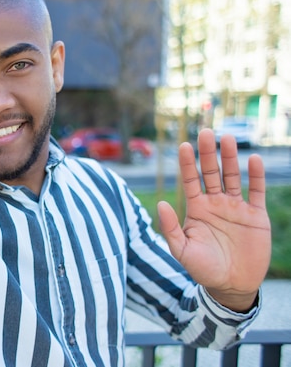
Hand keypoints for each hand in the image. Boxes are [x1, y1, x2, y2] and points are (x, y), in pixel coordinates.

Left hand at [157, 128, 270, 311]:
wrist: (231, 286)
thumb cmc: (203, 269)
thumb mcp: (181, 250)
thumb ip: (171, 227)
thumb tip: (161, 203)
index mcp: (196, 209)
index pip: (190, 180)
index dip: (187, 164)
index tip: (184, 145)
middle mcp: (215, 203)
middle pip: (211, 173)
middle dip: (208, 153)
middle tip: (206, 132)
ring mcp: (236, 208)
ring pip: (233, 177)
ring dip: (230, 158)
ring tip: (227, 138)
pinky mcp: (255, 216)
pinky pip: (256, 192)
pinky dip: (256, 176)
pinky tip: (254, 159)